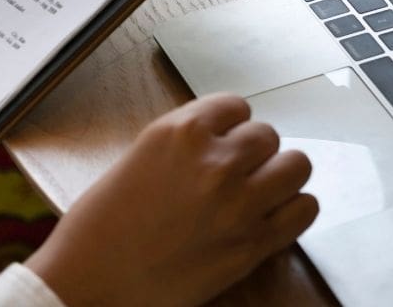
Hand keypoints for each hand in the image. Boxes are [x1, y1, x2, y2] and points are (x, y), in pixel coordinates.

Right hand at [25, 94, 317, 306]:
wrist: (87, 286)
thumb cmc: (100, 229)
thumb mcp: (140, 157)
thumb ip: (187, 141)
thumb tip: (225, 137)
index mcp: (180, 133)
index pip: (237, 106)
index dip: (232, 127)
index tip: (225, 142)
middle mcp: (215, 161)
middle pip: (268, 136)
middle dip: (255, 154)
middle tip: (238, 175)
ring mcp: (238, 203)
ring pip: (296, 165)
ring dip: (280, 177)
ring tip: (261, 193)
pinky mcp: (252, 244)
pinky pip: (305, 209)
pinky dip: (294, 211)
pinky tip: (274, 217)